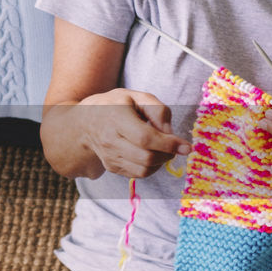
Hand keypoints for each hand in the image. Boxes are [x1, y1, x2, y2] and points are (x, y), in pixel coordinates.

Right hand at [76, 88, 191, 177]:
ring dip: (161, 162)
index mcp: (116, 117)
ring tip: (162, 149)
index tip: (186, 146)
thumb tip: (170, 132)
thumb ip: (157, 110)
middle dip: (168, 154)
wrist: (85, 122)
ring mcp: (109, 156)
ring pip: (143, 170)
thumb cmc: (115, 105)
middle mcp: (110, 140)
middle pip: (146, 157)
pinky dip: (151, 167)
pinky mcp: (111, 167)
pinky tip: (151, 154)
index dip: (168, 144)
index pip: (145, 138)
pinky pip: (138, 174)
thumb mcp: (136, 96)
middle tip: (175, 145)